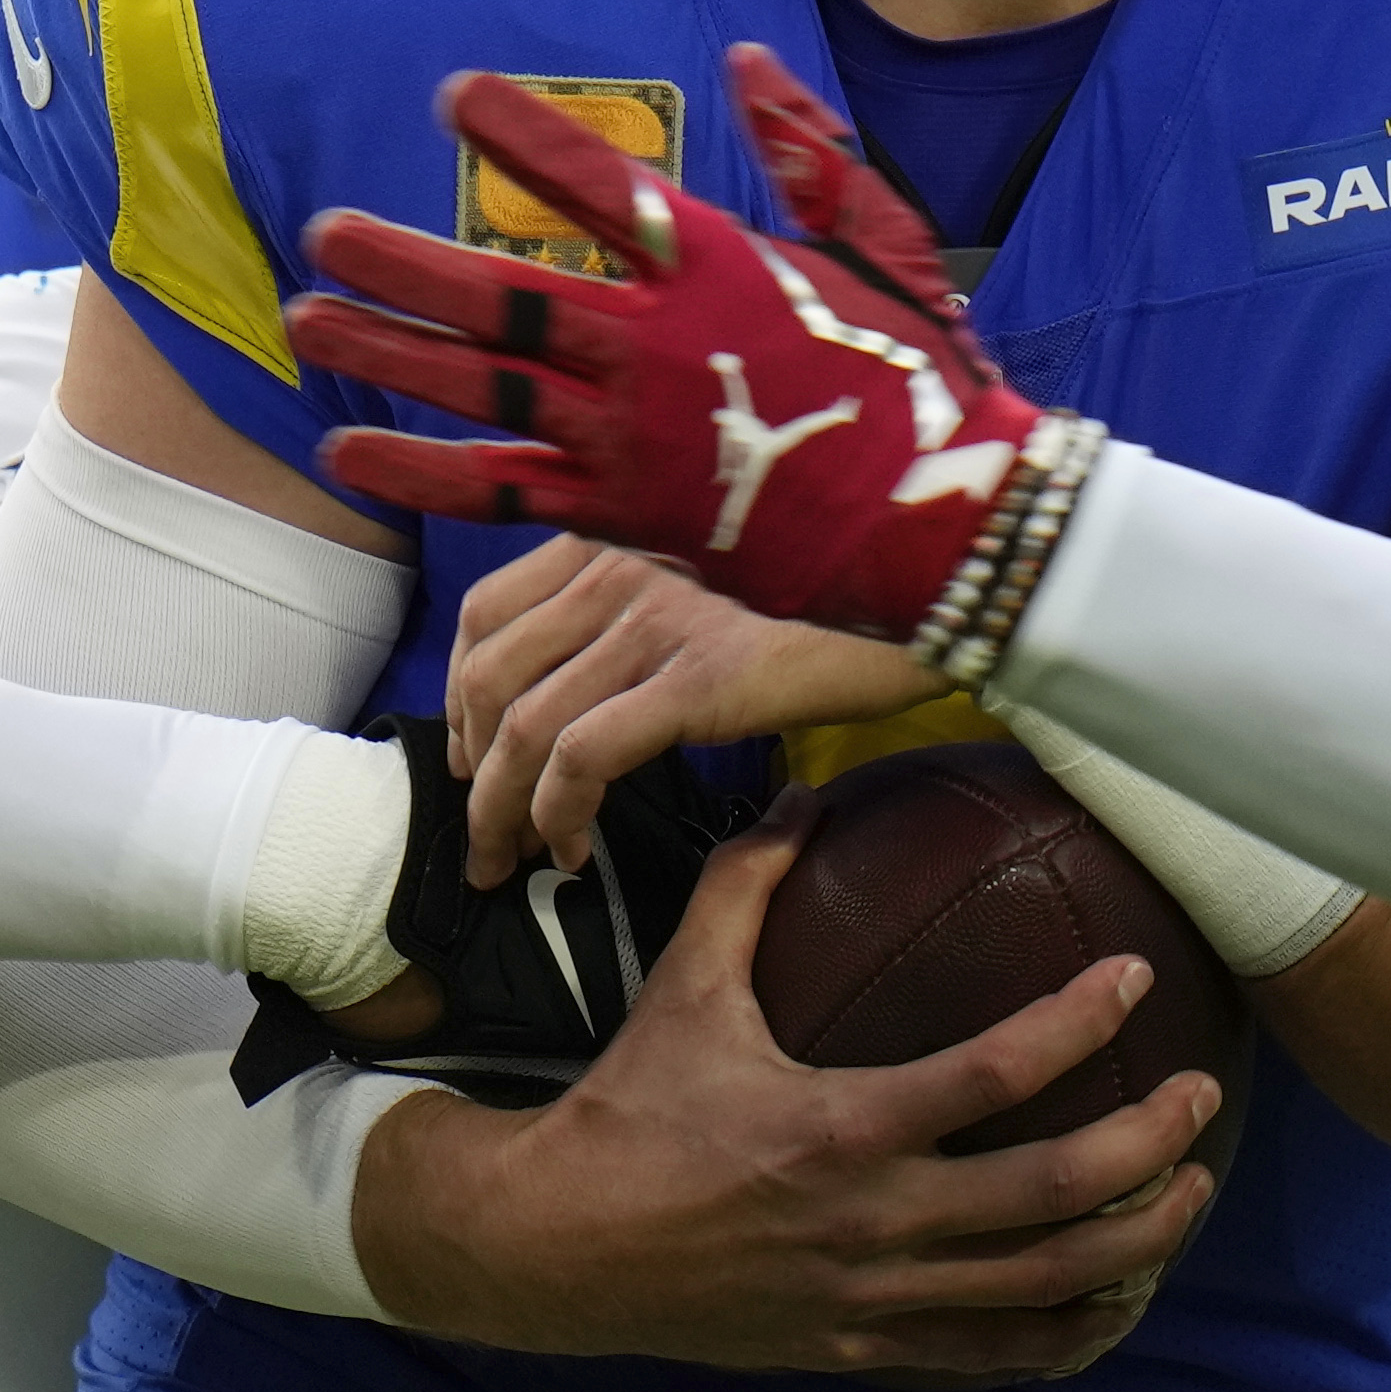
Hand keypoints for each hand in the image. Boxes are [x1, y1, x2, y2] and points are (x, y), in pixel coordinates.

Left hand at [290, 45, 1049, 639]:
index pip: (598, 184)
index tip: (452, 96)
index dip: (519, 136)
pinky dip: (420, 470)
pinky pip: (498, 489)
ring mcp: (628, 436)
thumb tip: (747, 59)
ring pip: (481, 388)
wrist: (942, 522)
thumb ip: (805, 151)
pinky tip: (348, 446)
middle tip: (326, 232)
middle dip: (405, 263)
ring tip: (311, 319)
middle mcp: (654, 346)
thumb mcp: (882, 242)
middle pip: (504, 298)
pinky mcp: (619, 514)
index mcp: (717, 267)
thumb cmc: (916, 373)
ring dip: (390, 353)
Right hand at [359, 794, 1220, 1376]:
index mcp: (839, 1127)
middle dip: (1147, 1148)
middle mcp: (871, 1224)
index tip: (1134, 977)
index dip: (1078, 1022)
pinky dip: (1064, 1334)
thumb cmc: (629, 1109)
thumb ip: (749, 886)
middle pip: (1050, 1196)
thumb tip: (801, 790)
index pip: (994, 1074)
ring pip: (1040, 1289)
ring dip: (1133, 1246)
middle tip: (1199, 1097)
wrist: (555, 1251)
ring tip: (1189, 1196)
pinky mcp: (860, 1352)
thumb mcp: (686, 986)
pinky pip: (989, 1356)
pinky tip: (1111, 1300)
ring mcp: (872, 1301)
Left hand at [449, 534, 938, 885]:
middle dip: (471, 769)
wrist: (930, 595)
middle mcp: (622, 561)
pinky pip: (584, 757)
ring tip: (520, 861)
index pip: (487, 610)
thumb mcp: (712, 581)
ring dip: (503, 811)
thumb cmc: (828, 599)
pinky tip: (578, 849)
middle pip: (491, 675)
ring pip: (526, 727)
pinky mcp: (699, 676)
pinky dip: (561, 814)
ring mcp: (657, 617)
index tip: (472, 753)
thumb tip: (573, 688)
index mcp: (617, 531)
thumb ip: (638, 606)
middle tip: (486, 834)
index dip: (460, 694)